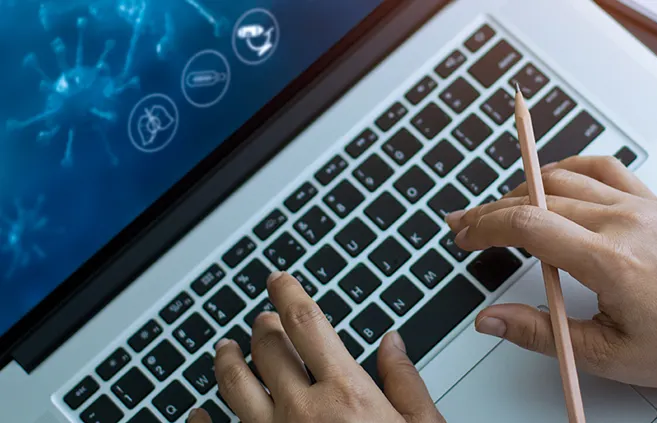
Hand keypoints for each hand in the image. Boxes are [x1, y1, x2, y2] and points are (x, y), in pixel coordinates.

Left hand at [186, 273, 444, 422]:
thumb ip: (404, 383)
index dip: (288, 294)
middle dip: (264, 327)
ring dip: (226, 361)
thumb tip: (392, 344)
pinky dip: (199, 418)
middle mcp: (302, 411)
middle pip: (267, 347)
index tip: (280, 281)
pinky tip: (197, 412)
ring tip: (225, 351)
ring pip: (233, 384)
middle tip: (264, 322)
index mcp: (348, 393)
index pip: (306, 324)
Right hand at [446, 156, 656, 401]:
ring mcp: (643, 208)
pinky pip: (607, 169)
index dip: (486, 227)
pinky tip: (556, 181)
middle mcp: (626, 223)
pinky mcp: (656, 205)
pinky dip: (573, 169)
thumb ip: (541, 332)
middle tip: (466, 226)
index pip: (530, 224)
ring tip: (501, 208)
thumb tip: (491, 319)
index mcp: (611, 261)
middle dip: (495, 210)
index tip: (464, 238)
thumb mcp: (605, 354)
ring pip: (570, 179)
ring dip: (528, 189)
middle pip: (542, 197)